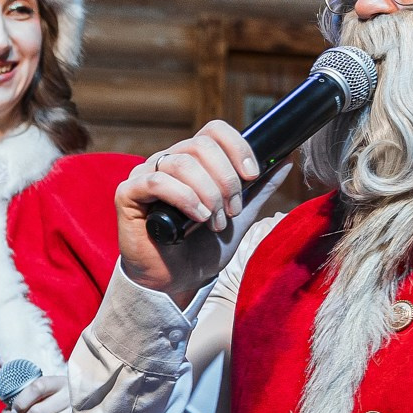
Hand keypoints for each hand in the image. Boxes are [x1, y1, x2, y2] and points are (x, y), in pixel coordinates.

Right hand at [115, 122, 266, 295]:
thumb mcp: (240, 218)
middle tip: (232, 210)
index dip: (237, 147)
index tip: (252, 175)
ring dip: (207, 193)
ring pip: (181, 163)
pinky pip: (157, 180)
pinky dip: (184, 197)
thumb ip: (259, 191)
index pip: (213, 131)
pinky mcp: (128, 194)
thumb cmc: (201, 250)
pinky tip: (196, 217)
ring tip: (214, 221)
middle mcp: (167, 161)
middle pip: (200, 145)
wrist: (177, 281)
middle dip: (225, 179)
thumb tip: (285, 161)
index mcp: (193, 160)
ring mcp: (145, 175)